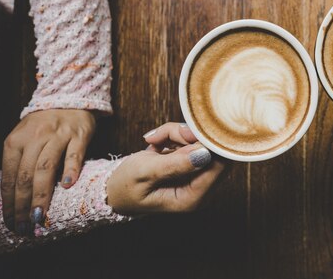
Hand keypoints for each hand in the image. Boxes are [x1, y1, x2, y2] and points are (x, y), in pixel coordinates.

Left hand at [1, 109, 94, 234]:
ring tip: (40, 215)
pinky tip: (68, 186)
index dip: (9, 202)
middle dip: (23, 204)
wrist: (69, 98)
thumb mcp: (24, 139)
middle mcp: (35, 138)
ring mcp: (58, 135)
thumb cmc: (44, 126)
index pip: (10, 177)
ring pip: (46, 167)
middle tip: (25, 226)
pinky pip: (74, 154)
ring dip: (42, 194)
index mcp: (16, 141)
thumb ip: (19, 163)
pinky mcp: (79, 135)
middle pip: (26, 175)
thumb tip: (16, 198)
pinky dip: (71, 170)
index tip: (12, 222)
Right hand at [106, 123, 224, 213]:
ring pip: (201, 141)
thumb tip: (206, 154)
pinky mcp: (191, 163)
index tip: (184, 133)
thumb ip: (175, 164)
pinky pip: (191, 140)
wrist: (113, 189)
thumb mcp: (145, 173)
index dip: (206, 144)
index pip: (218, 166)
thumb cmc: (126, 185)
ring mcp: (197, 175)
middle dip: (187, 137)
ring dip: (177, 133)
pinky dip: (174, 135)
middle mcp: (200, 189)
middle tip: (160, 137)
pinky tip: (156, 143)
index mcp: (192, 198)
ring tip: (153, 141)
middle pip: (212, 151)